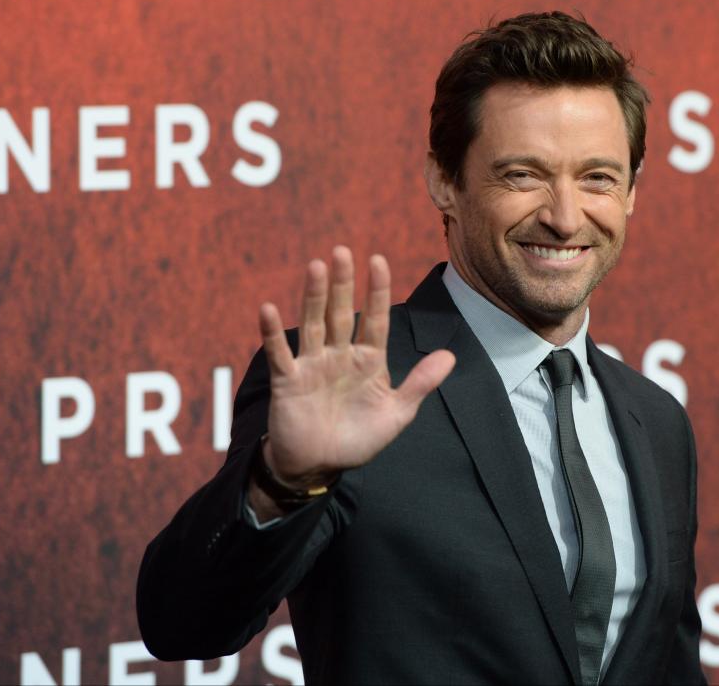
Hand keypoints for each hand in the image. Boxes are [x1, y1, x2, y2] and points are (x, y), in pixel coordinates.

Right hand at [255, 246, 454, 491]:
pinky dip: (273, 333)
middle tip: (342, 251)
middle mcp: (340, 355)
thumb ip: (420, 384)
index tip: (379, 260)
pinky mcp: (287, 381)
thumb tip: (450, 355)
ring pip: (313, 324)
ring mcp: (313, 365)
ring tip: (316, 267)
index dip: (377, 291)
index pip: (375, 319)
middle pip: (341, 313)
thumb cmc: (358, 439)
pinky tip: (268, 309)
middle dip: (343, 283)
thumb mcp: (396, 414)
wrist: (319, 466)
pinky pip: (280, 354)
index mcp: (369, 360)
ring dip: (313, 297)